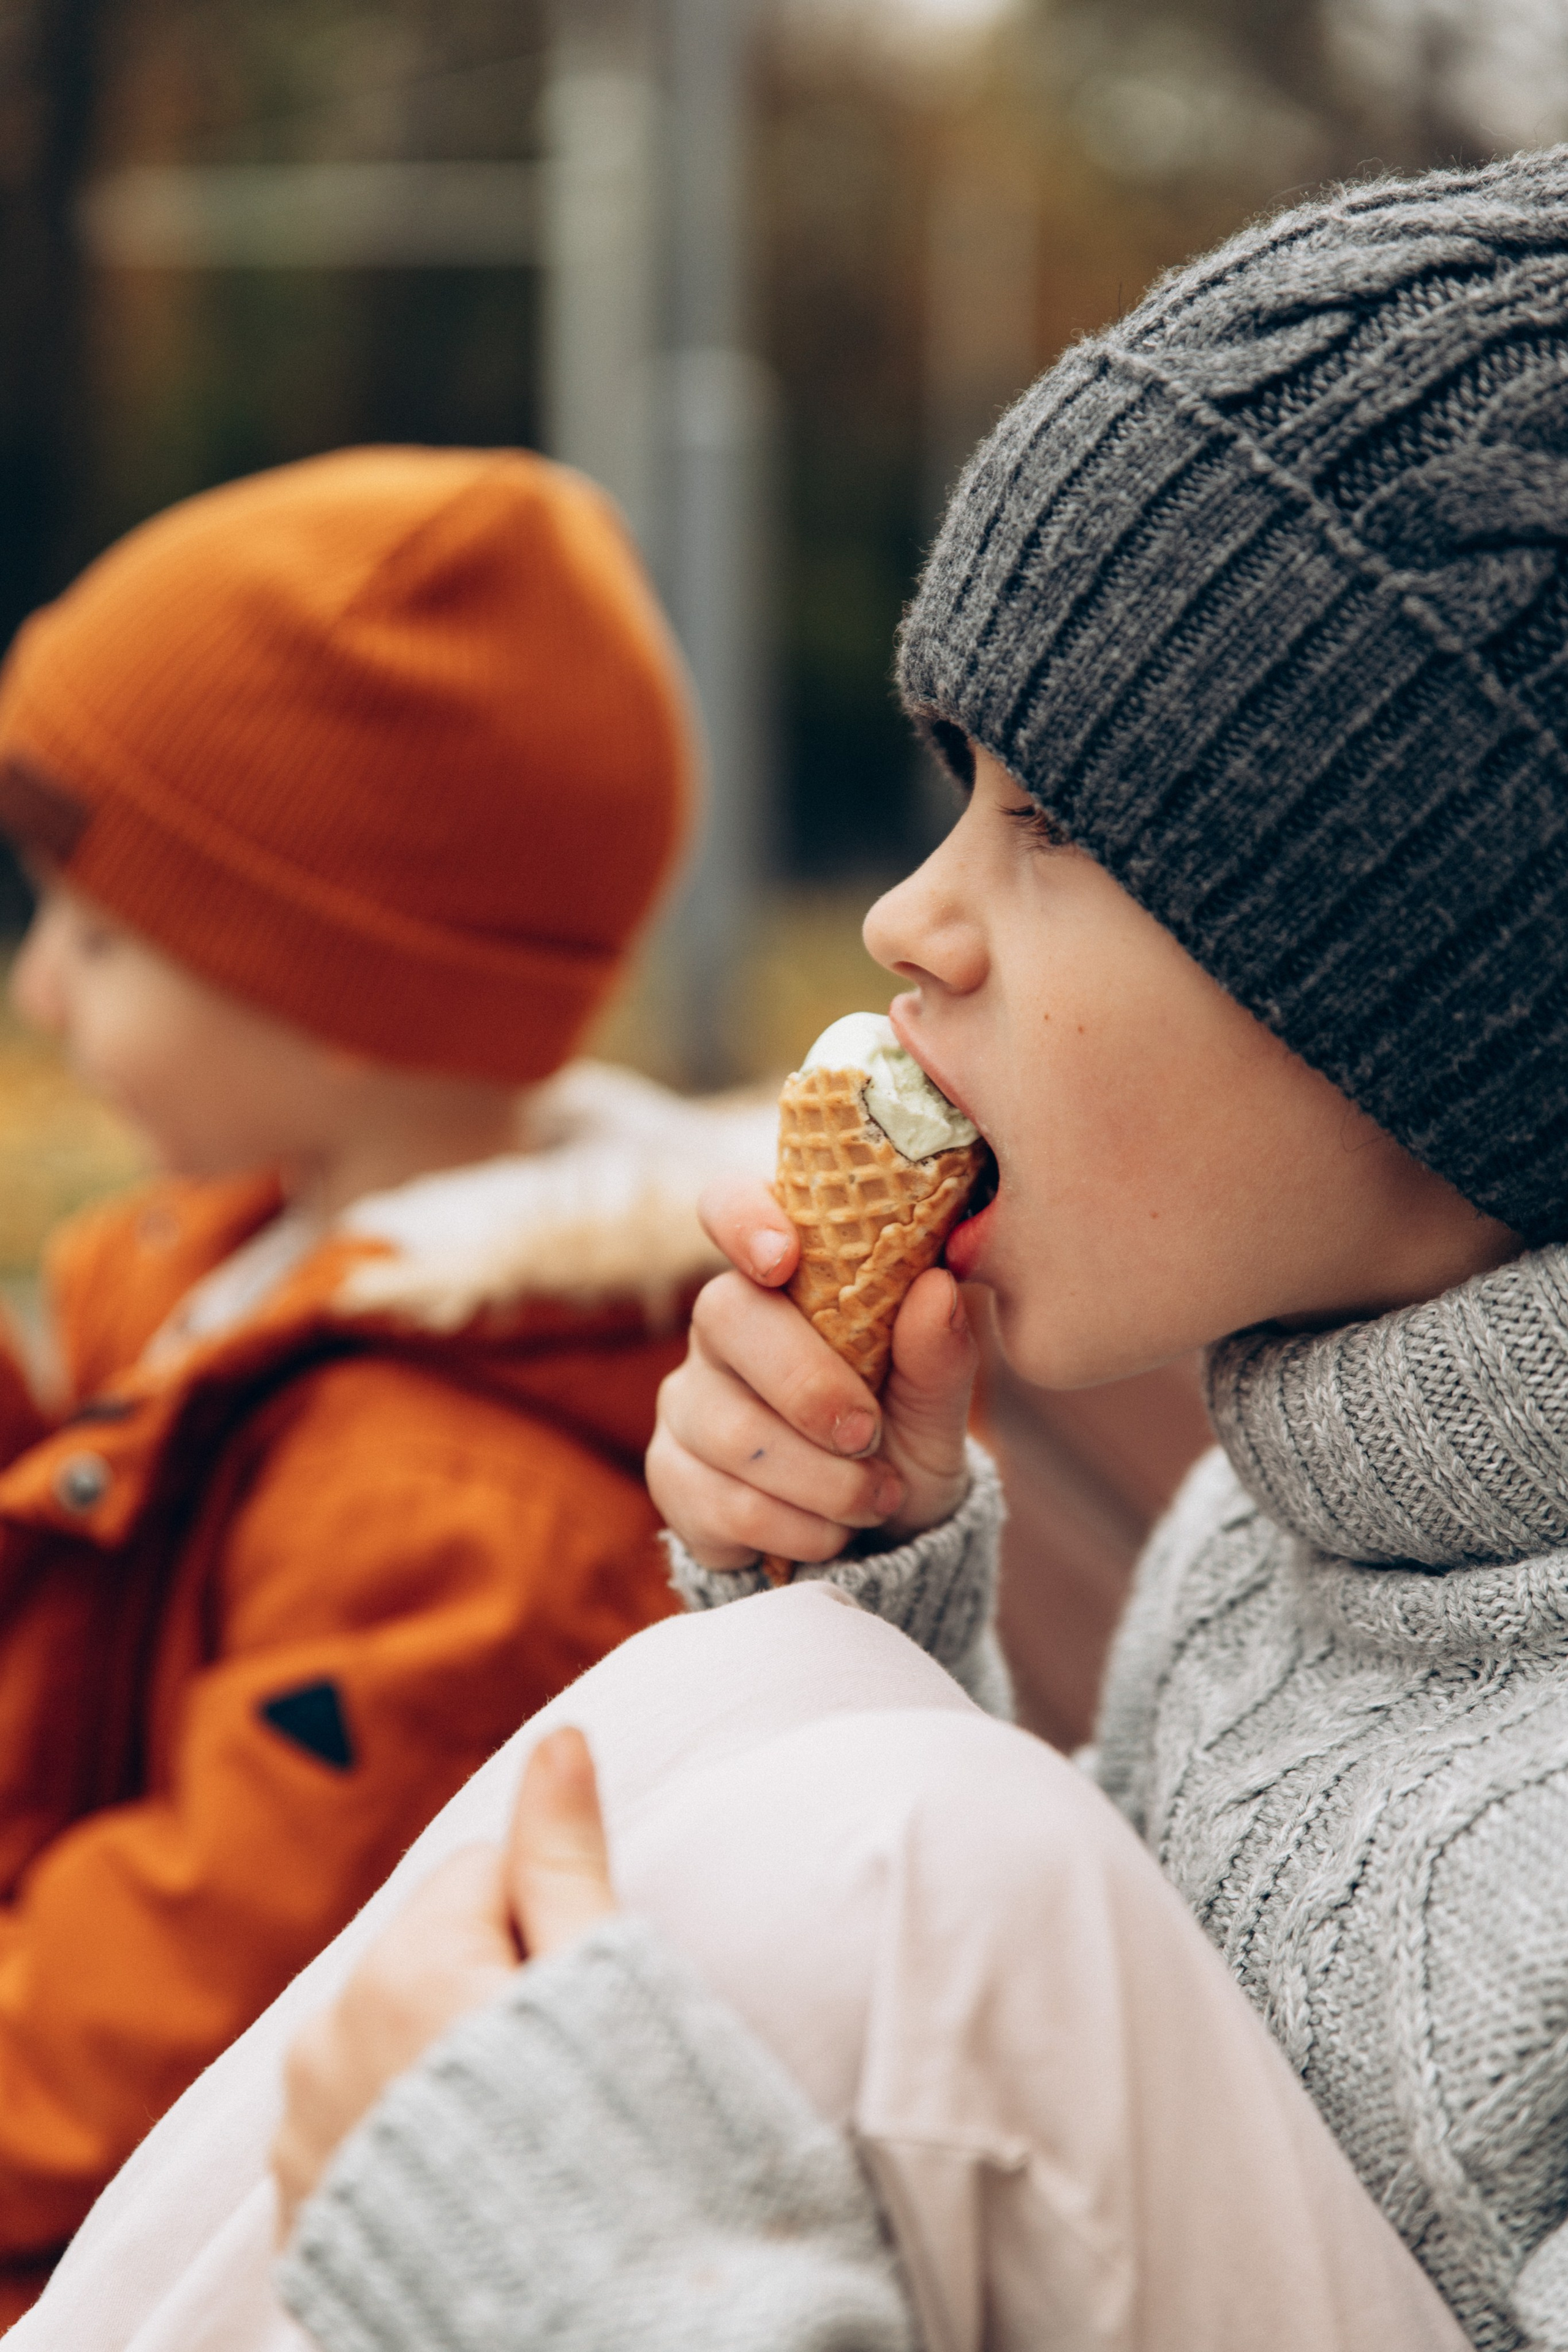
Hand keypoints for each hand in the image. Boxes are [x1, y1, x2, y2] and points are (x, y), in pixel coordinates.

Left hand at [272, 1727, 614, 2241]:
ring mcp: (303, 2137)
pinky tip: (473, 2188)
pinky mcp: (302, 2216)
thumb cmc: (617, 2146)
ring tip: (521, 2138)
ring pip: (389, 2039)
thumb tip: (561, 1736)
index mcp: (404, 1967)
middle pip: (430, 1956)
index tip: (588, 2003)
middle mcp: (326, 2041)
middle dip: (491, 1991)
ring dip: (443, 2065)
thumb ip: (565, 1853)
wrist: (585, 2332)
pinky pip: (357, 2130)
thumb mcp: (605, 1981)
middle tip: (561, 2076)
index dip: (555, 1924)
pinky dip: (406, 2143)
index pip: (487, 1874)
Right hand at [647, 1175, 976, 1569]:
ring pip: (730, 1428)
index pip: (729, 1206)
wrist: (880, 1543)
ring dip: (820, 1479)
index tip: (783, 1258)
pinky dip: (792, 1529)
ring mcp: (687, 1399)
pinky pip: (716, 1501)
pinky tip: (830, 1534)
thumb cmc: (903, 1444)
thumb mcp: (936, 1405)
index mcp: (784, 1278)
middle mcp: (723, 1326)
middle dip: (808, 1386)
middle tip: (870, 1437)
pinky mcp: (670, 1474)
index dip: (743, 1219)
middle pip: (727, 1316)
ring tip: (875, 1498)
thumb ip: (938, 1353)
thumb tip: (937, 1287)